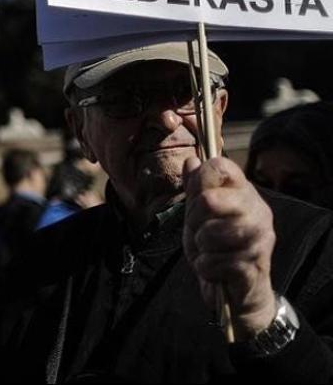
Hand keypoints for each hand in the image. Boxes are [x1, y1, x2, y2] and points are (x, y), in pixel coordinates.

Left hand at [183, 157, 276, 337]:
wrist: (238, 290)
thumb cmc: (217, 246)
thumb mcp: (199, 215)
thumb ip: (196, 188)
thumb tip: (191, 160)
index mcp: (244, 192)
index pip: (221, 166)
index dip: (200, 182)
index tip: (198, 200)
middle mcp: (258, 210)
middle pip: (210, 199)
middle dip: (194, 219)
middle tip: (200, 232)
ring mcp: (260, 237)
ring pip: (212, 232)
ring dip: (201, 246)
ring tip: (209, 250)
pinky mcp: (255, 264)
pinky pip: (215, 261)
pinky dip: (206, 267)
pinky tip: (215, 269)